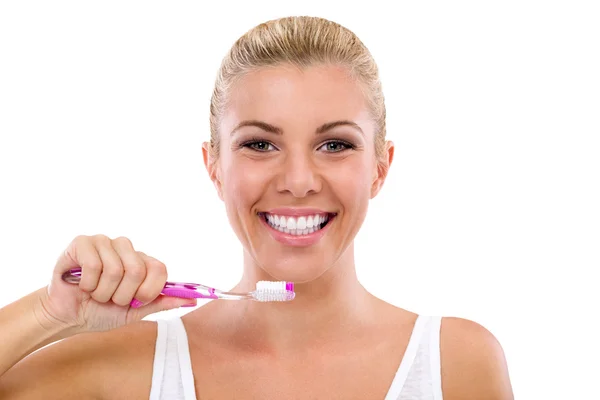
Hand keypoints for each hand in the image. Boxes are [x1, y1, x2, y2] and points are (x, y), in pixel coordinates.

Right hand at [36, 235, 195, 333]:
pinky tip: (81, 284)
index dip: (149, 290)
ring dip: (103, 292)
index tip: (136, 301)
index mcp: (142, 261)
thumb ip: (162, 302)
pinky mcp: (82, 242)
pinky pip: (94, 265)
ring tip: (95, 293)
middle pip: (137, 270)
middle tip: (111, 299)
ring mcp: (104, 242)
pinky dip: (87, 284)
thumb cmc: (101, 311)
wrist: (68, 315)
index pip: (160, 268)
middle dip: (123, 295)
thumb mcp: (136, 311)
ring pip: (115, 270)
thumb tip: (193, 299)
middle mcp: (126, 247)